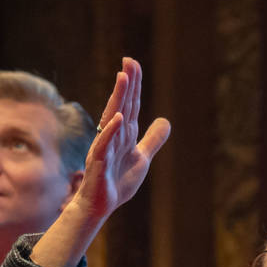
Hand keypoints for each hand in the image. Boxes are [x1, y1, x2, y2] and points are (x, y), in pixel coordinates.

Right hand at [31, 58, 171, 266]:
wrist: (101, 205)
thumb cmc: (117, 181)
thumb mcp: (142, 157)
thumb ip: (153, 139)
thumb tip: (166, 120)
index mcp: (123, 133)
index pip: (130, 105)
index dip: (133, 85)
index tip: (134, 63)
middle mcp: (112, 135)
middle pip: (121, 105)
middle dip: (126, 84)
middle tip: (129, 61)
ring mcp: (104, 147)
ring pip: (112, 118)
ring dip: (118, 98)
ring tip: (123, 78)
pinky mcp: (100, 163)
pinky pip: (105, 144)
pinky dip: (111, 131)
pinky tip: (117, 117)